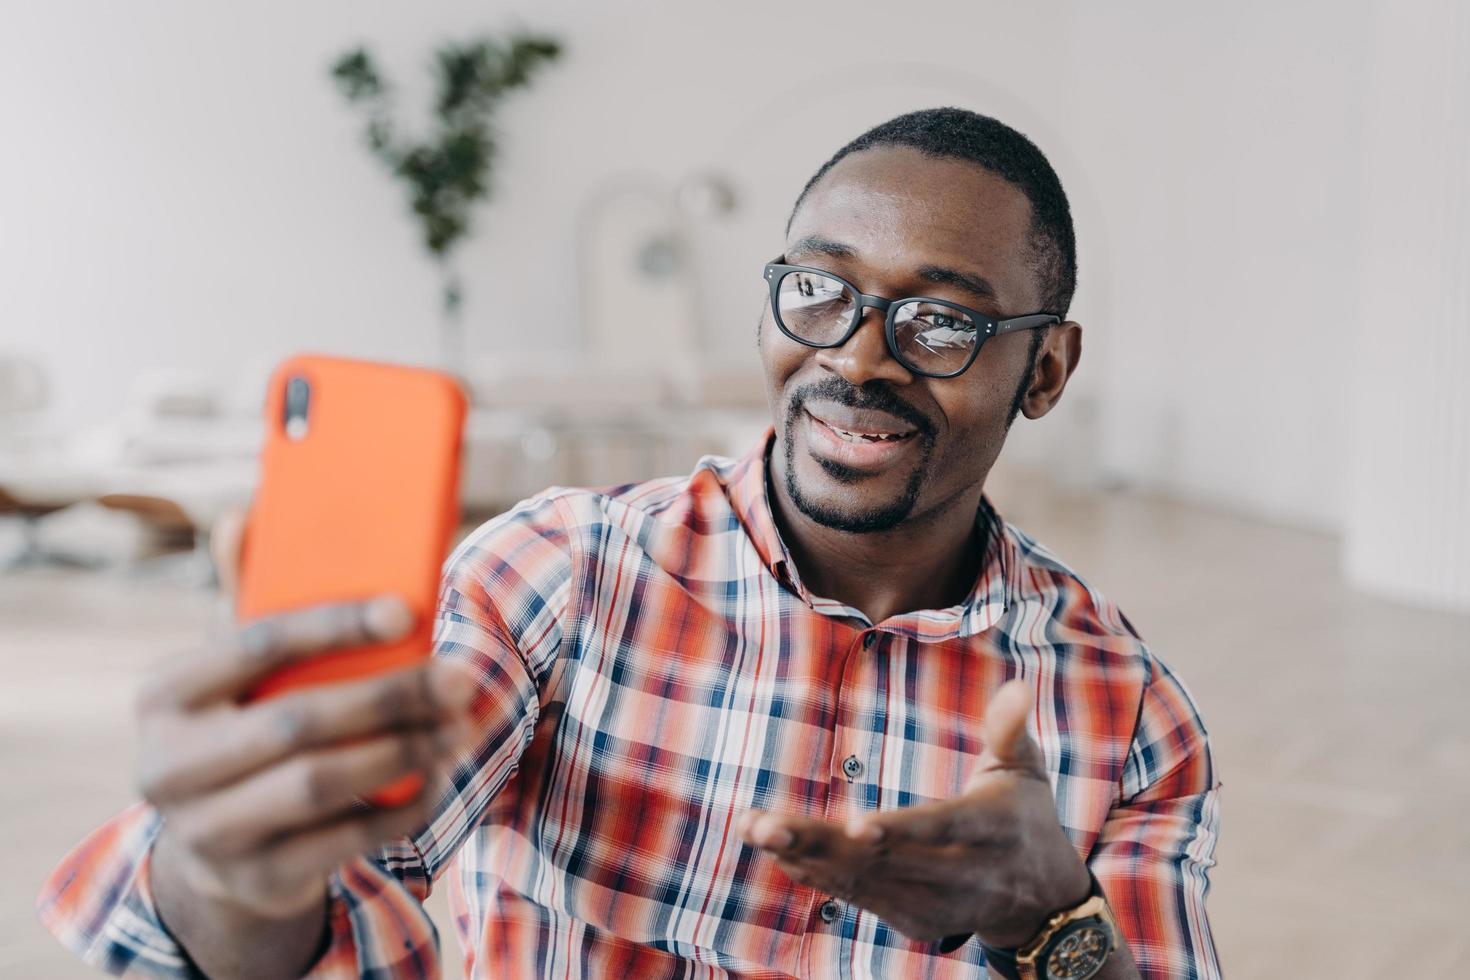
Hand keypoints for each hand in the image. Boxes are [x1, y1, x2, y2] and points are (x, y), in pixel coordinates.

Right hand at [138, 514, 474, 922]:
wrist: (216, 849)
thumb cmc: (243, 726)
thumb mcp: (235, 670)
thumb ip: (248, 598)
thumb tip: (242, 514)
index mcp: (162, 695)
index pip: (254, 645)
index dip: (334, 624)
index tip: (406, 609)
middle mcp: (168, 766)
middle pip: (296, 722)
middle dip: (390, 696)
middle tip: (459, 677)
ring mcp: (206, 832)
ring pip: (322, 784)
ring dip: (405, 751)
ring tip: (459, 725)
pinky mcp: (255, 880)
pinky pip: (345, 840)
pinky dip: (404, 805)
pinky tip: (440, 775)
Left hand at [735, 679, 1090, 948]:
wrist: (1039, 900)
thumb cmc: (1023, 814)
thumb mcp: (1025, 770)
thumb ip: (1011, 729)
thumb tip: (1016, 686)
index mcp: (992, 830)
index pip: (943, 829)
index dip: (901, 830)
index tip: (856, 826)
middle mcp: (963, 876)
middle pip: (885, 860)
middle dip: (820, 842)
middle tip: (766, 825)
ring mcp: (936, 905)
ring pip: (862, 882)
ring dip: (804, 857)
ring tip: (754, 830)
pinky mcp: (914, 921)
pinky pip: (857, 897)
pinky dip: (816, 874)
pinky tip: (778, 851)